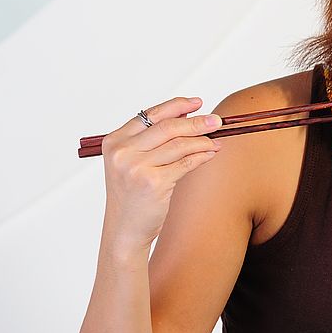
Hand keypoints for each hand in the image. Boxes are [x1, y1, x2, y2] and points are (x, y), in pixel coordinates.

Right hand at [99, 97, 222, 252]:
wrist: (124, 230)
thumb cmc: (132, 194)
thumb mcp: (132, 162)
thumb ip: (153, 139)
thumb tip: (188, 115)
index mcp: (114, 141)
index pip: (150, 115)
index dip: (177, 106)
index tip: (197, 103)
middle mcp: (122, 152)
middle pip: (168, 127)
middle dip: (196, 122)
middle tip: (217, 121)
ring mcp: (136, 168)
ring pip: (180, 145)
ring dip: (203, 141)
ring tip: (216, 142)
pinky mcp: (153, 183)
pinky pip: (186, 163)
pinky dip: (202, 156)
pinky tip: (211, 154)